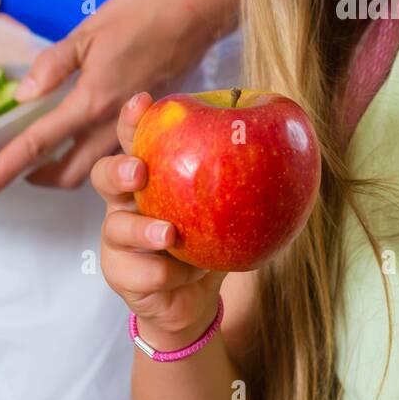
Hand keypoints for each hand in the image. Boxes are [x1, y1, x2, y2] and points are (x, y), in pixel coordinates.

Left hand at [0, 0, 229, 202]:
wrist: (199, 13)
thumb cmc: (145, 13)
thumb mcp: (89, 31)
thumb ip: (54, 65)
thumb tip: (23, 95)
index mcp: (91, 99)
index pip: (38, 144)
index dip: (5, 169)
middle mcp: (113, 123)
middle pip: (70, 174)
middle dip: (41, 178)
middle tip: (23, 167)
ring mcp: (138, 128)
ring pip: (99, 170)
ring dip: (71, 170)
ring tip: (54, 153)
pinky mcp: (155, 124)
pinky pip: (123, 155)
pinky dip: (103, 156)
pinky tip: (95, 133)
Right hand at [91, 91, 224, 347]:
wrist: (194, 297)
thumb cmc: (212, 239)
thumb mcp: (231, 205)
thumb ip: (249, 176)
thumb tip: (293, 139)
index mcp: (152, 173)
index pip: (136, 138)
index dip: (134, 119)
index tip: (145, 102)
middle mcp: (127, 201)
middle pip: (106, 175)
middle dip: (119, 168)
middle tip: (140, 171)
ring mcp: (120, 239)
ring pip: (116, 228)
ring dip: (142, 230)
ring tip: (169, 234)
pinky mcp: (122, 274)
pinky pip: (136, 273)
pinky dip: (162, 273)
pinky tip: (177, 275)